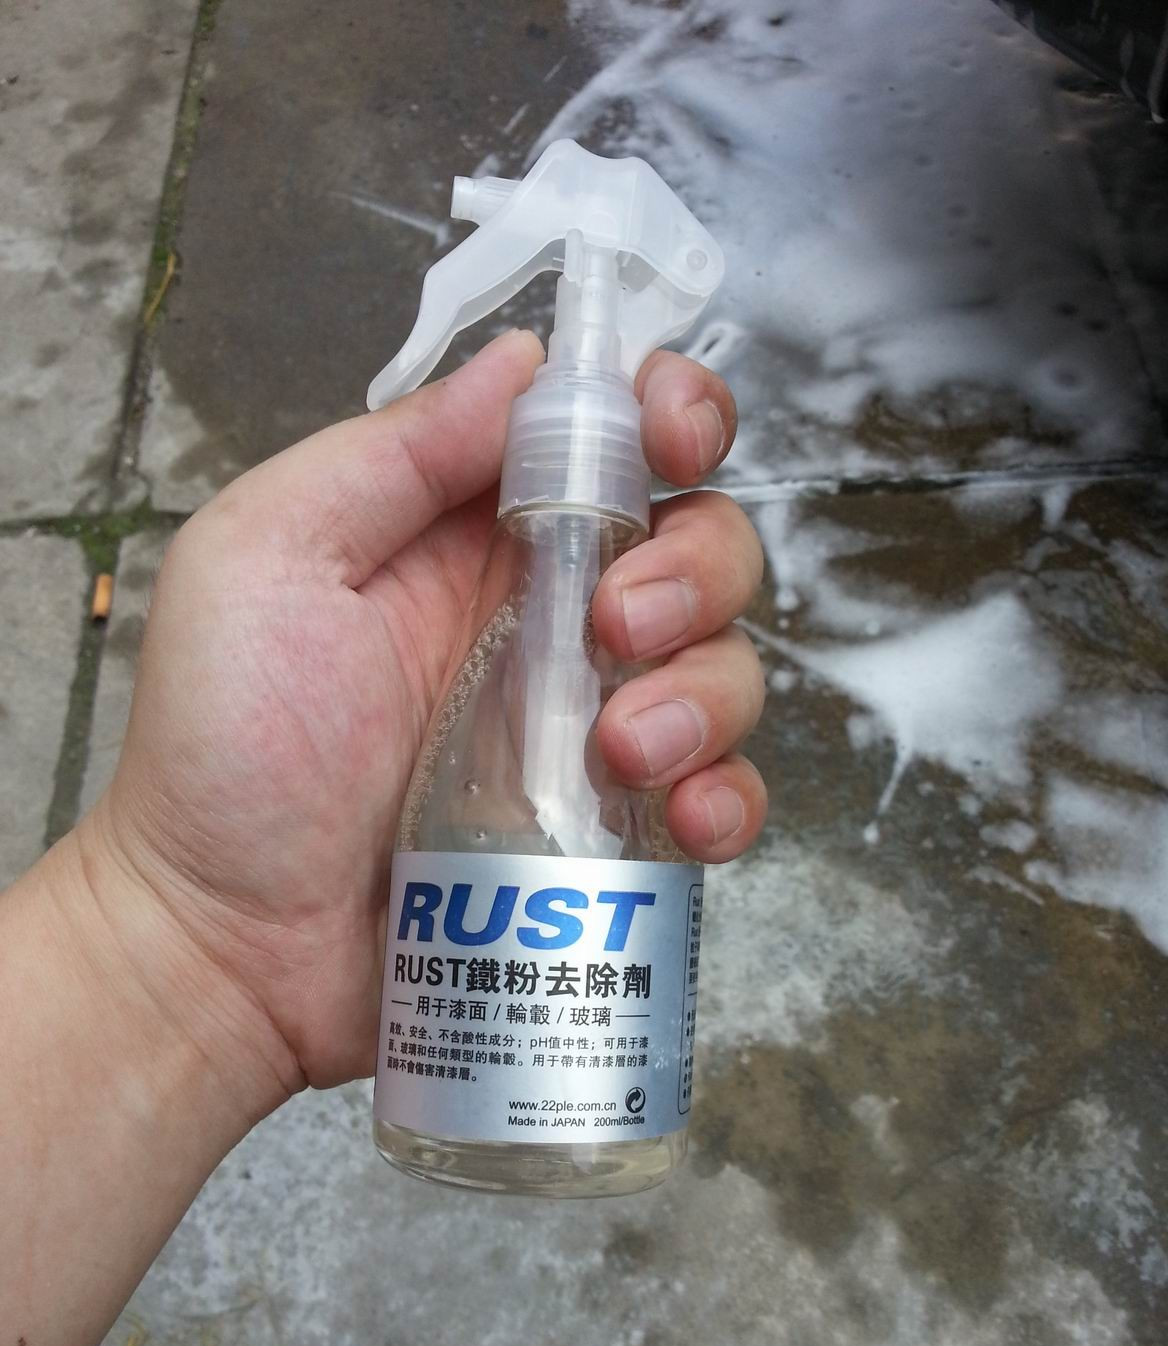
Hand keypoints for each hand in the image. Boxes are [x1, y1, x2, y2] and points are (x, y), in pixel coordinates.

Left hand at [83, 331, 765, 1113]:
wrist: (224, 947)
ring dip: (703, 692)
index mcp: (469, 537)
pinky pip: (719, 798)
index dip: (670, 415)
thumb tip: (526, 359)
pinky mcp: (611, 839)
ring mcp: (586, 733)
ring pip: (724, 668)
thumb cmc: (222, 749)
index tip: (673, 435)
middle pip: (698, 546)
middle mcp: (545, 621)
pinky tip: (681, 819)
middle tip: (616, 625)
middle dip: (691, 569)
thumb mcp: (268, 558)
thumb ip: (394, 454)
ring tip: (619, 748)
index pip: (610, 441)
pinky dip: (728, 800)